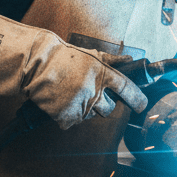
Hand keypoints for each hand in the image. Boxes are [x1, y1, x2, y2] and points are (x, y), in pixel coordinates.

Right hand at [0, 0, 146, 128]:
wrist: (34, 64)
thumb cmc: (61, 56)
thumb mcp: (90, 54)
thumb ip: (111, 59)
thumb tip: (129, 59)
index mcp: (103, 73)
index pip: (128, 90)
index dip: (138, 99)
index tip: (141, 105)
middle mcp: (94, 90)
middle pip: (109, 109)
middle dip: (103, 104)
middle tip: (90, 94)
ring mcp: (80, 104)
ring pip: (90, 116)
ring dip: (85, 108)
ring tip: (71, 93)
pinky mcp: (66, 116)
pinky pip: (73, 122)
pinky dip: (68, 115)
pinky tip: (62, 101)